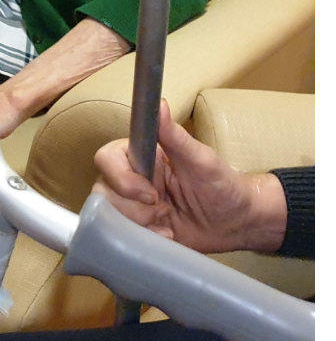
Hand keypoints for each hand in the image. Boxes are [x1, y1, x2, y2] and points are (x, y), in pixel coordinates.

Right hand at [92, 104, 289, 256]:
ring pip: (109, 215)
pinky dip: (143, 237)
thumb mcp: (202, 160)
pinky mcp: (136, 228)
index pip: (106, 158)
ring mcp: (131, 205)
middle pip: (102, 191)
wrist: (237, 223)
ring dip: (139, 223)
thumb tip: (159, 103)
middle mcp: (131, 179)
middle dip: (132, 207)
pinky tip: (166, 233)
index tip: (150, 193)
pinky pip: (121, 235)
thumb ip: (175, 135)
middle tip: (162, 209)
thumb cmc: (224, 186)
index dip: (121, 178)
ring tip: (167, 222)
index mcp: (143, 157)